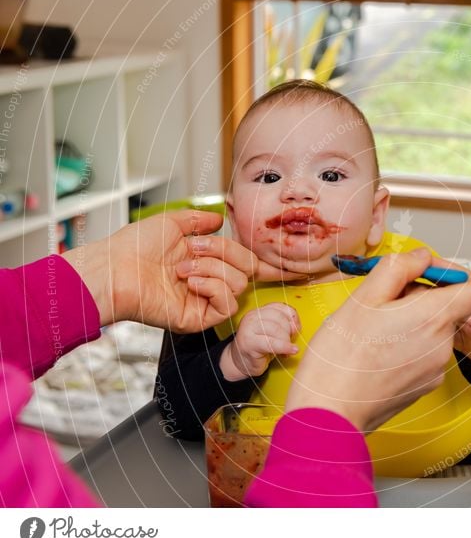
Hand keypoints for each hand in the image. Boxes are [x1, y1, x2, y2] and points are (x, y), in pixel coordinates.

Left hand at [63, 210, 302, 329]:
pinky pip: (227, 303)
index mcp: (204, 260)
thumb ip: (198, 220)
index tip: (287, 263)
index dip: (264, 262)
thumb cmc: (135, 246)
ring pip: (239, 283)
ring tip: (182, 268)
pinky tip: (190, 282)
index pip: (242, 261)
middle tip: (194, 247)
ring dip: (212, 269)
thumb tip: (219, 219)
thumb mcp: (172, 223)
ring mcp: (205, 300)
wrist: (116, 269)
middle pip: (247, 268)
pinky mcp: (200, 318)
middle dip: (225, 251)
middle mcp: (208, 280)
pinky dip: (213, 286)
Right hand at [220, 303, 300, 381]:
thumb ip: (285, 325)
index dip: (293, 318)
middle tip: (289, 342)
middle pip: (280, 318)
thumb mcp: (275, 332)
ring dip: (286, 341)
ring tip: (285, 351)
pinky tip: (290, 352)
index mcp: (260, 311)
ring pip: (277, 330)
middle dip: (289, 332)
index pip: (282, 307)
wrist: (241, 362)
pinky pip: (271, 343)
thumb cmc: (260, 347)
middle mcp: (252, 316)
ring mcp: (248, 328)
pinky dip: (284, 347)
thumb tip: (296, 326)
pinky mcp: (249, 342)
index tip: (296, 329)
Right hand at [285, 249, 470, 432]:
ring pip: (431, 330)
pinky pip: (422, 353)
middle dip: (418, 296)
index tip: (423, 272)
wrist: (329, 412)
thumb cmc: (341, 355)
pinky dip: (404, 344)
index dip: (452, 273)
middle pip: (447, 307)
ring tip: (372, 328)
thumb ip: (399, 267)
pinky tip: (374, 350)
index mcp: (434, 318)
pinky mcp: (422, 387)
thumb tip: (421, 257)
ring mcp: (434, 370)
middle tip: (380, 299)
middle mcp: (443, 345)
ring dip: (409, 321)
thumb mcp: (364, 296)